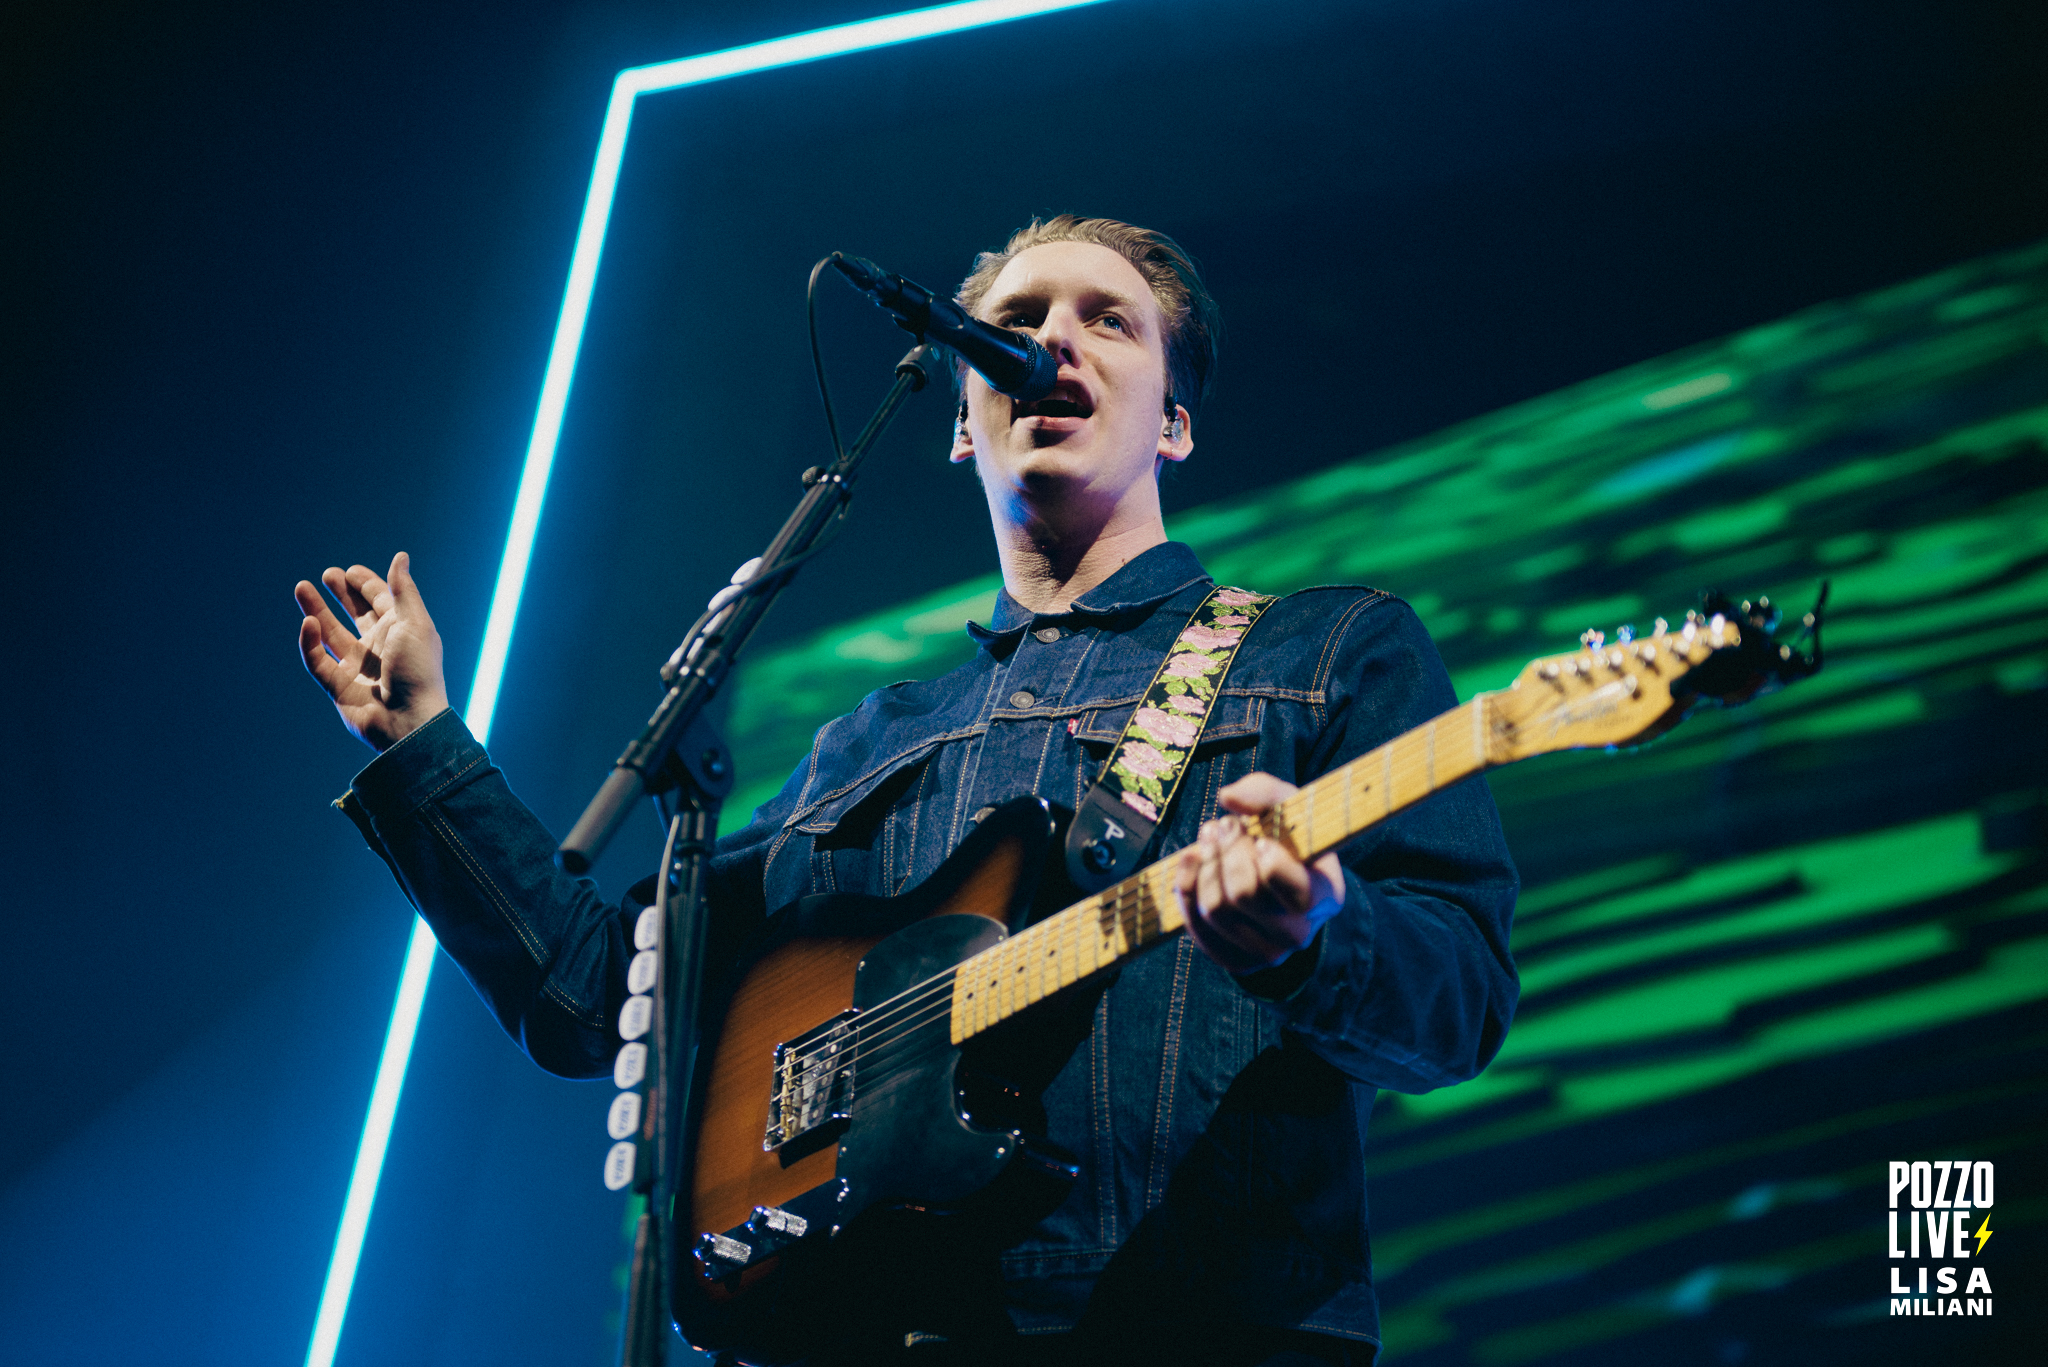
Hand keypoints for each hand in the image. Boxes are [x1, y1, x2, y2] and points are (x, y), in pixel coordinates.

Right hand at [296, 551, 450, 751]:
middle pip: (355, 614)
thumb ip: (402, 590)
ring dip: (316, 611)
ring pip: (330, 634)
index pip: (380, 601)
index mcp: (400, 632)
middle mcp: (378, 647)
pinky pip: (318, 661)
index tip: (349, 571)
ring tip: (301, 588)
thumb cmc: (418, 671)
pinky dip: (310, 642)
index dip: (365, 584)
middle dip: (340, 594)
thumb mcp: (414, 623)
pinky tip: (307, 622)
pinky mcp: (338, 686)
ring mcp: (357, 667)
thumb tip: (400, 556)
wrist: (410, 721)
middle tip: (326, 575)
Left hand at [1175, 772, 1345, 973]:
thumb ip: (1263, 792)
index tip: (1261, 839)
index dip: (1272, 863)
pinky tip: (1191, 861)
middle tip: (1224, 826)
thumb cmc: (1286, 838)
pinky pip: (1196, 929)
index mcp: (1325, 897)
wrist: (1276, 875)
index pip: (1298, 893)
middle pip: (1246, 895)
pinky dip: (1185, 890)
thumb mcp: (1287, 805)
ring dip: (1203, 865)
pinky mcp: (1234, 960)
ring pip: (1216, 910)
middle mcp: (1299, 933)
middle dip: (1227, 852)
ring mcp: (1266, 952)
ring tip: (1209, 838)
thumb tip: (1228, 798)